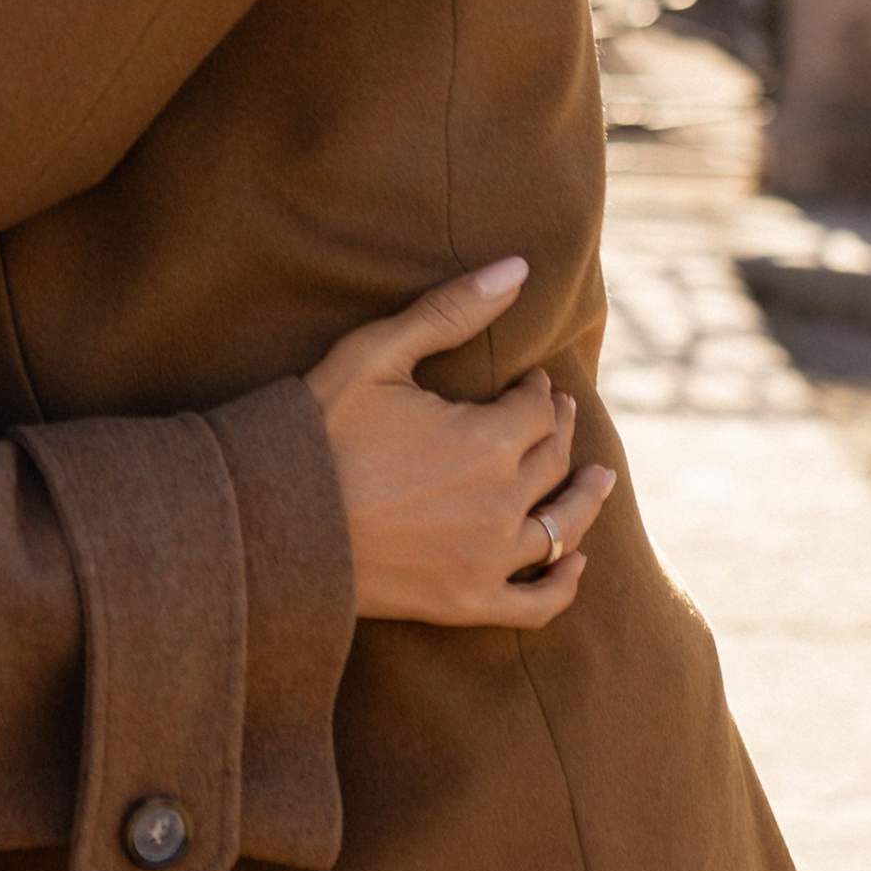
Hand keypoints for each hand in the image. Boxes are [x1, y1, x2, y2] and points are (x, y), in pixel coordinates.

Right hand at [308, 258, 615, 626]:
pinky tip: (574, 563)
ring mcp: (487, 559)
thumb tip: (518, 268)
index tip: (530, 383)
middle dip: (560, 430)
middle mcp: (501, 502)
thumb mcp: (377, 354)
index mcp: (487, 440)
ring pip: (562, 528)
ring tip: (598, 479)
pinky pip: (538, 601)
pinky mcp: (467, 602)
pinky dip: (564, 582)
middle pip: (554, 461)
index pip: (540, 410)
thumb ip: (450, 311)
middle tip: (559, 414)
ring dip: (585, 499)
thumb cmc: (318, 429)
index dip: (539, 392)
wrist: (272, 520)